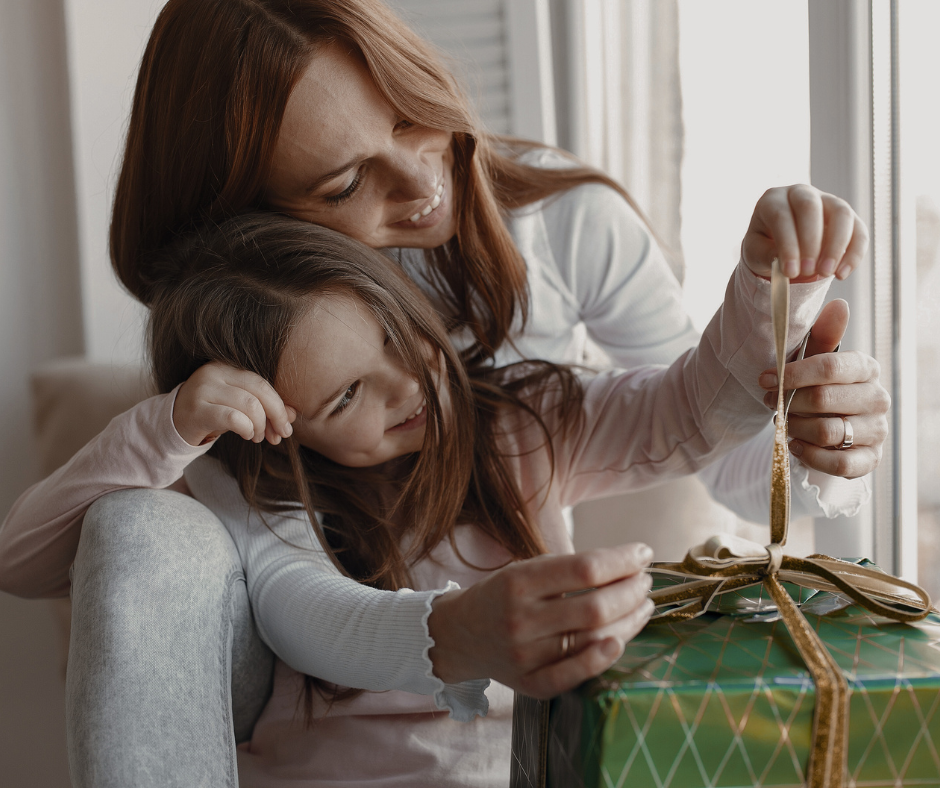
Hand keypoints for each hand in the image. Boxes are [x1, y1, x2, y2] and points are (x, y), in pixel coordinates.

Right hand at [173, 361, 296, 446]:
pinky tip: (246, 435)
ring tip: (256, 436)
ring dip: (260, 425)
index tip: (286, 426)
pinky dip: (246, 428)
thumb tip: (293, 415)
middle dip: (275, 415)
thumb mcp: (240, 407)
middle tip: (278, 435)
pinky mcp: (196, 409)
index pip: (263, 382)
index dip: (279, 406)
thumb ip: (266, 407)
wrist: (174, 424)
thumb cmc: (213, 413)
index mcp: (227, 366)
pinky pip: (232, 418)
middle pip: (259, 391)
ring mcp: (203, 389)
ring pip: (249, 405)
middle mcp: (214, 372)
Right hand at [427, 544, 654, 698]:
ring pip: (592, 640)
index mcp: (518, 582)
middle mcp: (521, 619)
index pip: (585, 569)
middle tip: (645, 581)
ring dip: (629, 621)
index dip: (622, 560)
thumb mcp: (524, 569)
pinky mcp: (530, 684)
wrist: (459, 635)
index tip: (643, 553)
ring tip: (643, 604)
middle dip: (631, 591)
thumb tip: (626, 565)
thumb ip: (568, 569)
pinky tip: (621, 640)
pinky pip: (573, 676)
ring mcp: (526, 656)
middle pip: (595, 607)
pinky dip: (602, 660)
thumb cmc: (501, 595)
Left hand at [742, 185, 868, 280]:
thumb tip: (784, 263)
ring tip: (826, 273)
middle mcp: (801, 193)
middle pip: (810, 208)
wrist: (781, 243)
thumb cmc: (765, 245)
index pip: (781, 216)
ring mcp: (827, 200)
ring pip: (841, 214)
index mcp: (773, 200)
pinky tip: (841, 274)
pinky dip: (854, 253)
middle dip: (811, 242)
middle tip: (808, 271)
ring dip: (836, 246)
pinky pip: (858, 230)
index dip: (787, 245)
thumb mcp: (756, 252)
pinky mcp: (847, 216)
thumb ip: (766, 255)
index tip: (790, 272)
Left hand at [759, 300, 888, 478]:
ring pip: (827, 432)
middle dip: (788, 403)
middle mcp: (878, 398)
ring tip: (785, 424)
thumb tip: (839, 304)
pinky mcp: (869, 459)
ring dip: (796, 429)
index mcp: (865, 368)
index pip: (828, 367)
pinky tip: (796, 445)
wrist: (827, 430)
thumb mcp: (815, 362)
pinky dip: (810, 455)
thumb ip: (823, 337)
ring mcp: (877, 430)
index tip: (764, 379)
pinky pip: (837, 463)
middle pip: (823, 400)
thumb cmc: (819, 389)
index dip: (791, 375)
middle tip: (772, 404)